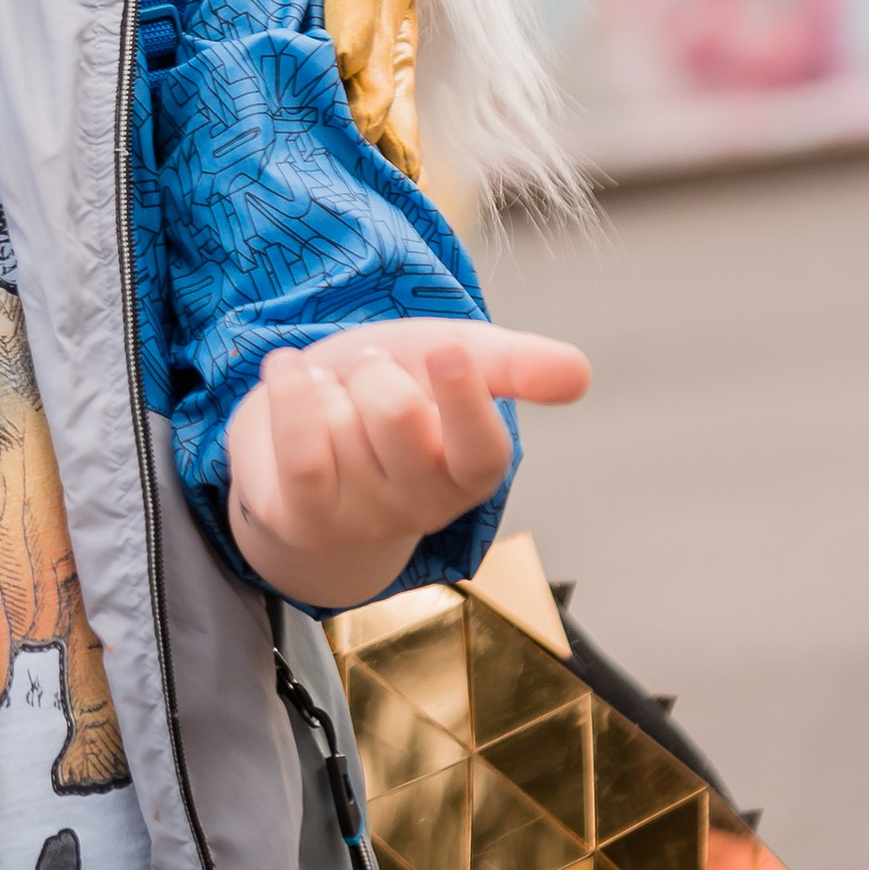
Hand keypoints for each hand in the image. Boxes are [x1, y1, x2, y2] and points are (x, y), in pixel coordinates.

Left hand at [202, 0, 420, 180]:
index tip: (341, 55)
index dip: (358, 0)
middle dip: (379, 74)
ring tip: (387, 166)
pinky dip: (393, 115)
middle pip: (391, 10)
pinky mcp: (374, 9)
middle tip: (361, 130)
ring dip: (395, 107)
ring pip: (400, 48)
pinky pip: (390, 65)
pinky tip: (390, 169)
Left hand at [226, 320, 591, 608]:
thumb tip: (580, 373)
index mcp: (471, 470)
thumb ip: (514, 365)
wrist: (300, 430)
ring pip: (342, 419)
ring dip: (328, 386)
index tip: (449, 350)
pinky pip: (301, 451)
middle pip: (398, 415)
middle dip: (375, 369)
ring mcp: (361, 518)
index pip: (483, 452)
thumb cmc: (391, 390)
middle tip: (370, 376)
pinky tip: (288, 368)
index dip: (466, 401)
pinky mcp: (302, 518)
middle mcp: (422, 506)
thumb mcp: (452, 361)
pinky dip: (290, 393)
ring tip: (333, 400)